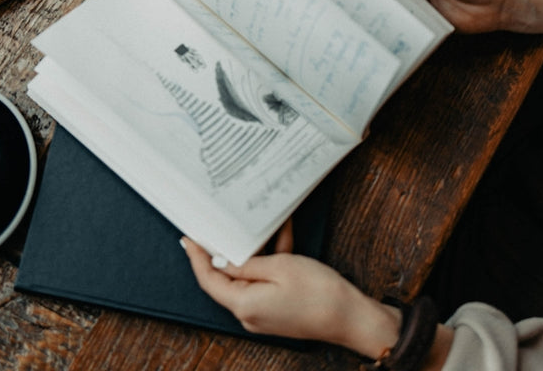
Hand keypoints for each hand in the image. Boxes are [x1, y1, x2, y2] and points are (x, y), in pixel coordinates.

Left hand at [182, 234, 399, 358]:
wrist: (352, 318)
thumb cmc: (319, 293)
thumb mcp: (280, 266)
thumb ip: (246, 263)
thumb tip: (221, 260)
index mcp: (243, 304)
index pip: (209, 280)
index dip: (197, 257)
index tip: (190, 238)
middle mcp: (249, 314)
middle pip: (228, 278)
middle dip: (231, 249)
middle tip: (225, 225)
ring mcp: (263, 314)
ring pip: (250, 276)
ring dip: (258, 252)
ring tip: (265, 226)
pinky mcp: (277, 310)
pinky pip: (266, 283)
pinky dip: (272, 263)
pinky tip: (282, 239)